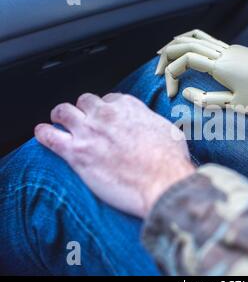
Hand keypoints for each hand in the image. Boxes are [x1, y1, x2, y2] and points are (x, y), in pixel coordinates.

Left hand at [34, 93, 194, 217]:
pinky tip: (43, 134)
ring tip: (61, 124)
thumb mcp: (168, 130)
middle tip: (86, 123)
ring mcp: (89, 131)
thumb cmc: (170, 160)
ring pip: (63, 112)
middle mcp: (106, 113)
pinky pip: (49, 136)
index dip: (107, 110)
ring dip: (61, 117)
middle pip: (84, 101)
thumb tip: (151, 128)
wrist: (163, 181)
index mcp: (128, 105)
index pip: (109, 99)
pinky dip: (43, 133)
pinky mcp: (76, 152)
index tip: (108, 120)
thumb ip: (151, 123)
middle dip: (84, 111)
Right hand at [156, 29, 247, 116]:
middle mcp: (225, 52)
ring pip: (199, 37)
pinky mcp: (240, 51)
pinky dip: (195, 43)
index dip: (171, 75)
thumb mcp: (235, 105)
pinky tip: (192, 53)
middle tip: (156, 69)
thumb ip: (207, 99)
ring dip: (179, 43)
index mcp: (221, 65)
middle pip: (187, 43)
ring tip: (166, 52)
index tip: (170, 95)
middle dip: (167, 55)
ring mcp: (233, 49)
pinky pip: (212, 41)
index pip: (185, 60)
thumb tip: (186, 93)